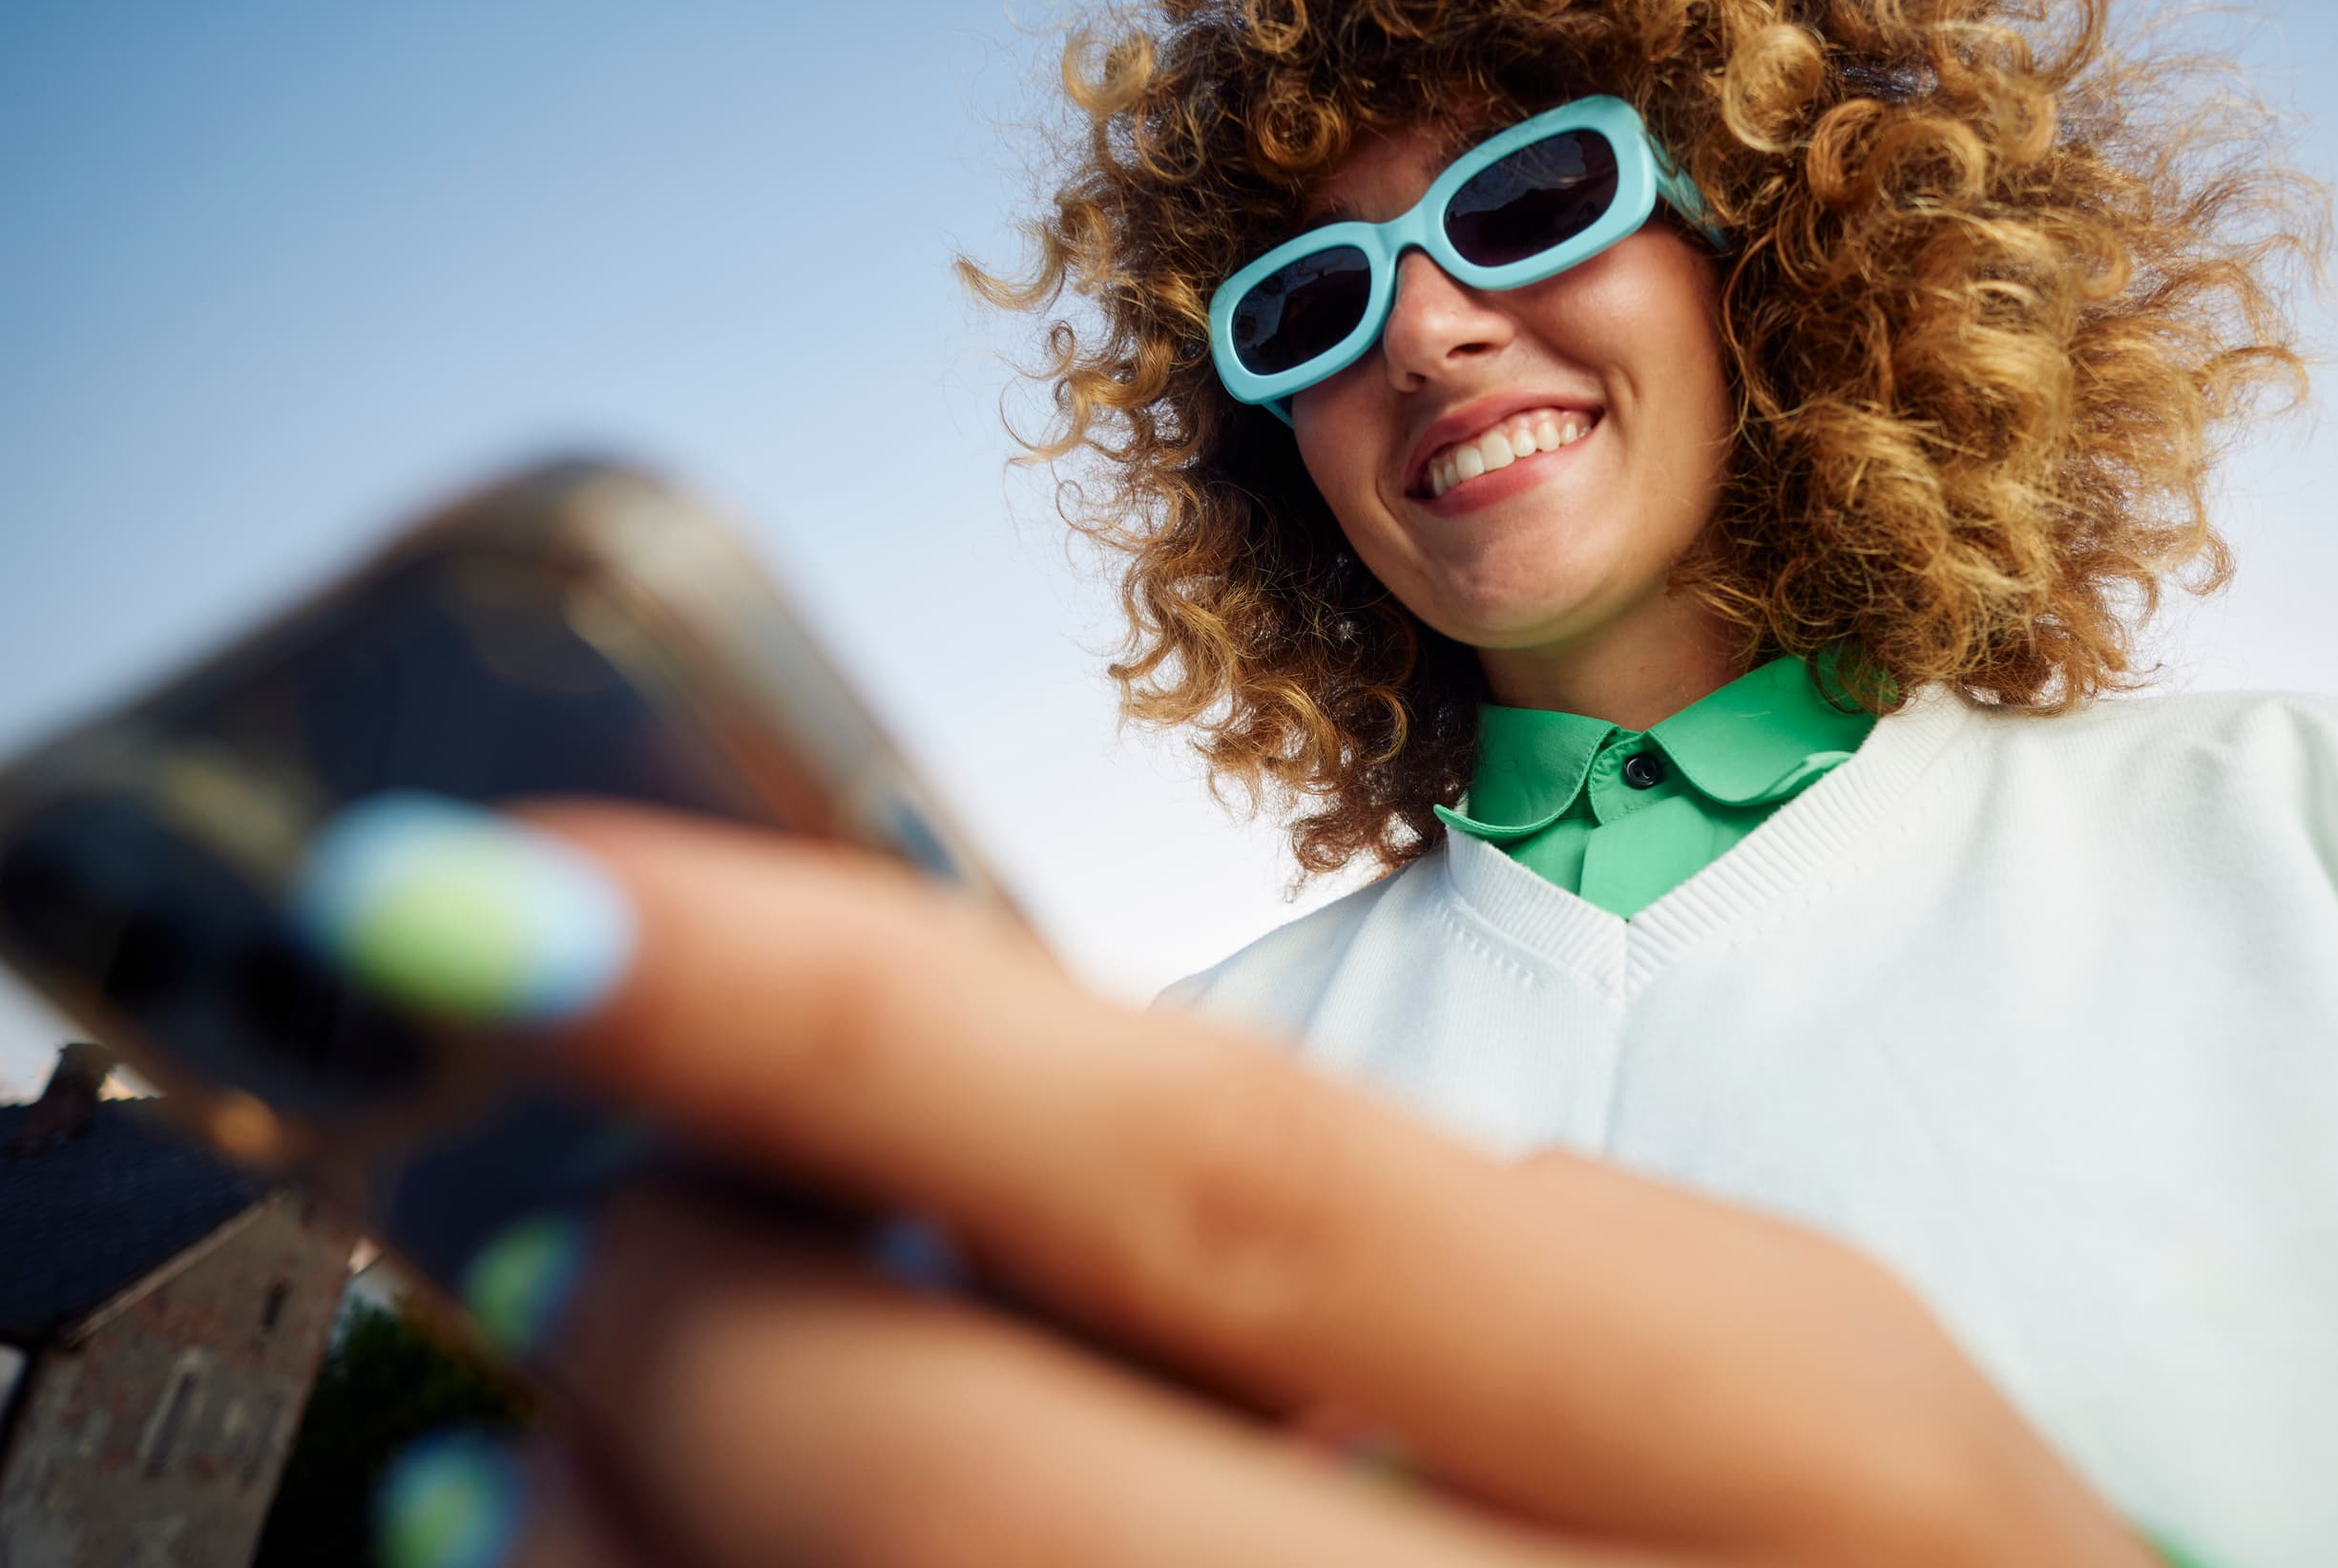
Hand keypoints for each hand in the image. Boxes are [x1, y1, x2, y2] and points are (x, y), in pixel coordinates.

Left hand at [332, 802, 2162, 1567]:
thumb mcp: (1722, 1364)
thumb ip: (1372, 1248)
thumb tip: (905, 1144)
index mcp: (1770, 1450)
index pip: (1212, 1168)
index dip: (818, 1012)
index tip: (506, 894)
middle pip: (941, 1482)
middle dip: (672, 1322)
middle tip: (628, 1239)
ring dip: (616, 1527)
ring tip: (631, 1430)